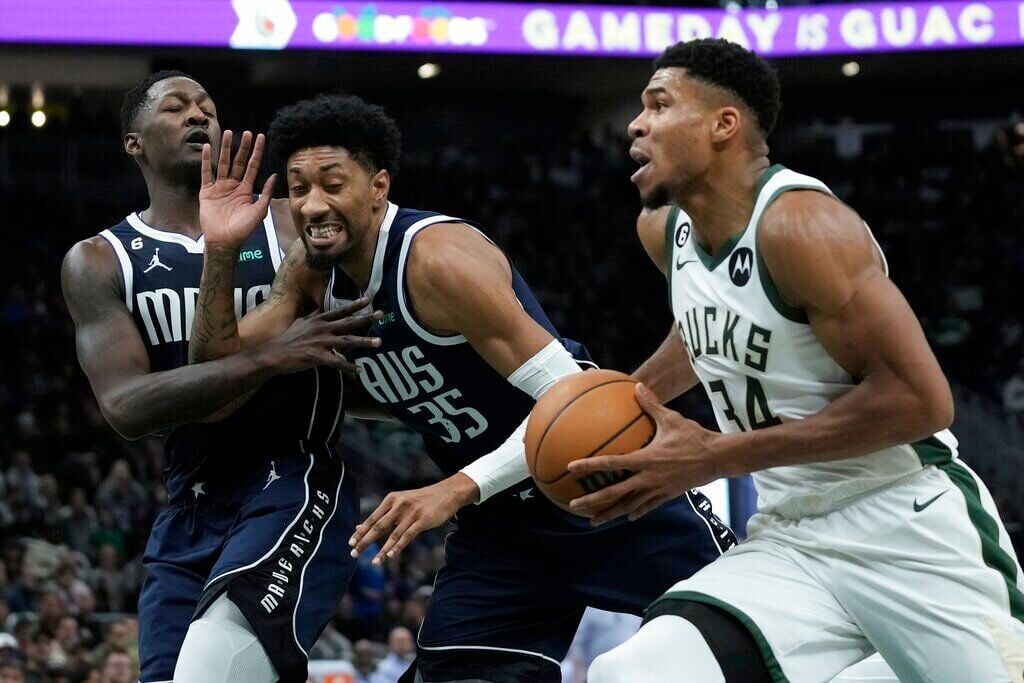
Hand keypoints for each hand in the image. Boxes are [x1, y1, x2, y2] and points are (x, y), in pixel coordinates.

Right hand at [199, 130, 275, 248]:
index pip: (253, 166)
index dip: (257, 153)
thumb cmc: (243, 229)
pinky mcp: (207, 192)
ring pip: (223, 164)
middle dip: (243, 147)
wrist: (224, 241)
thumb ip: (266, 193)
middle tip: (247, 133)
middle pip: (238, 162)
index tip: (261, 138)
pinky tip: (207, 148)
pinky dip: (206, 161)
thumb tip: (274, 175)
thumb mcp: (259, 211)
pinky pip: (206, 173)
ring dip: (225, 149)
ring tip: (228, 133)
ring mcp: (219, 187)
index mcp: (246, 189)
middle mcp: (233, 185)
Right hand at [262, 297, 381, 373]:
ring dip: (364, 342)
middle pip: (348, 322)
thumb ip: (313, 316)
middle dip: (366, 318)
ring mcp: (320, 342)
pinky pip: (336, 362)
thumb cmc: (288, 338)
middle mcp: (322, 328)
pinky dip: (348, 367)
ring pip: (347, 341)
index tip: (369, 298)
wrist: (275, 353)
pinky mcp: (317, 356)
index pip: (340, 310)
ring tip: (378, 342)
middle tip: (381, 314)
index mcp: (319, 320)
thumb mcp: (301, 322)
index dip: (355, 304)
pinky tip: (359, 370)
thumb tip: (319, 309)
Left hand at [349, 473, 479, 565]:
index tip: (350, 542)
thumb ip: (383, 515)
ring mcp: (411, 513)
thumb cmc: (421, 500)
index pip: (372, 518)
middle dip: (365, 542)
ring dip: (383, 550)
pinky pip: (408, 536)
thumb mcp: (400, 503)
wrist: (446, 493)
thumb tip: (360, 527)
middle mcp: (399, 505)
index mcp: (391, 500)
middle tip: (354, 553)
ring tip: (374, 563)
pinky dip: (398, 547)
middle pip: (379, 526)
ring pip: (393, 535)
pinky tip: (391, 556)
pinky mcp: (423, 520)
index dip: (361, 531)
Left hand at [567, 383, 720, 524]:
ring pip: (628, 506)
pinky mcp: (667, 496)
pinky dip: (635, 512)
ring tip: (593, 521)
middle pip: (614, 492)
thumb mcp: (671, 419)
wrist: (717, 458)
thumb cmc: (694, 437)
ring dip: (609, 513)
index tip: (571, 467)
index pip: (611, 463)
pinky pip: (647, 507)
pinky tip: (627, 517)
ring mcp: (657, 489)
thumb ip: (651, 405)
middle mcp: (647, 478)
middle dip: (592, 500)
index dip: (590, 465)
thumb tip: (637, 386)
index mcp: (645, 459)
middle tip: (573, 505)